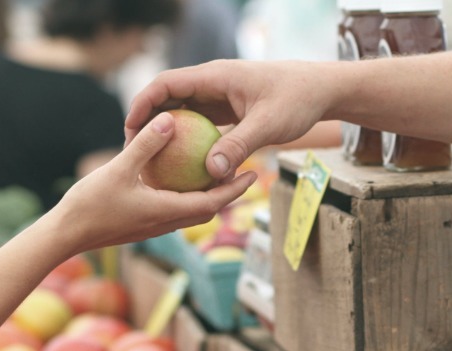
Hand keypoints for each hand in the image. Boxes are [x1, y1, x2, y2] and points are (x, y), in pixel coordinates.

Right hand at [54, 110, 257, 256]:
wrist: (65, 235)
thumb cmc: (90, 204)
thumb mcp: (118, 169)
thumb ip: (146, 145)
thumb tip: (170, 119)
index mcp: (167, 212)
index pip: (213, 203)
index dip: (235, 189)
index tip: (254, 174)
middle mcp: (166, 223)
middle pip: (208, 209)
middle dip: (228, 193)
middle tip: (244, 171)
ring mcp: (154, 226)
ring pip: (191, 211)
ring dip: (208, 196)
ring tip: (217, 173)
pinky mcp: (142, 225)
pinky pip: (173, 209)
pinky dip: (185, 196)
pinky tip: (178, 178)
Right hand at [124, 60, 332, 180]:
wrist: (321, 91)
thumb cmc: (297, 100)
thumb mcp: (268, 125)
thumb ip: (239, 146)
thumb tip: (211, 173)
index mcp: (215, 76)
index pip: (166, 84)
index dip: (143, 104)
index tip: (130, 129)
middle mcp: (212, 83)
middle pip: (168, 98)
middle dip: (148, 121)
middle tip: (133, 151)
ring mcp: (219, 97)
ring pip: (183, 112)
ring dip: (167, 133)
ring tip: (152, 161)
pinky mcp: (228, 110)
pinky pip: (200, 124)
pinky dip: (189, 141)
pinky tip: (183, 167)